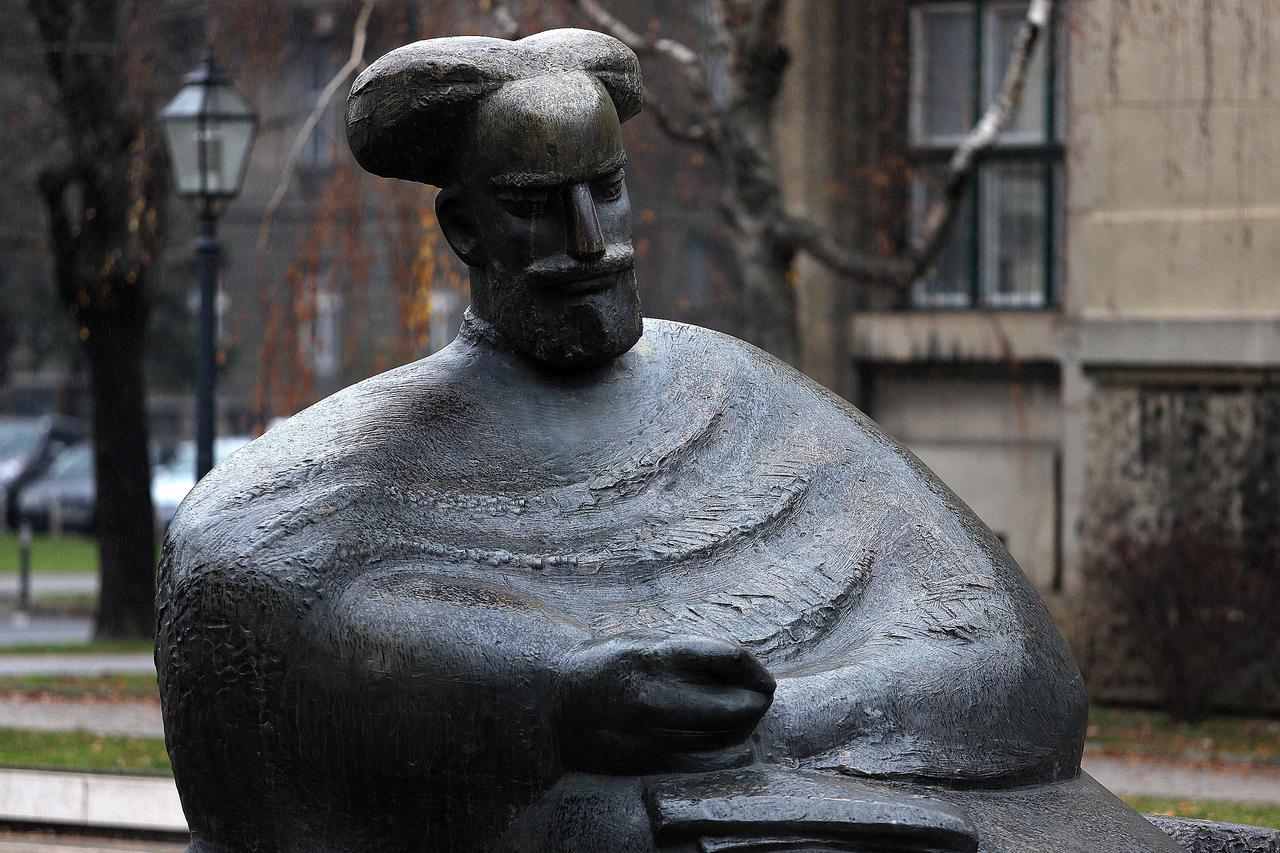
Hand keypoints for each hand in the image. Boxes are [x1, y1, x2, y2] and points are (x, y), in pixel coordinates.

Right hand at [554, 631, 775, 774]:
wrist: (556, 702)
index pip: (729, 657)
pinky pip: (705, 766)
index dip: (756, 670)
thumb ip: (693, 653)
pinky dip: (723, 756)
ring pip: (726, 741)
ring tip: (737, 721)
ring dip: (742, 731)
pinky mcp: (645, 764)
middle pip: (737, 707)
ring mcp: (648, 735)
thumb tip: (751, 674)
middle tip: (757, 700)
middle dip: (756, 703)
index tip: (763, 678)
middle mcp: (652, 696)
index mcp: (655, 655)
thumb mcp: (648, 642)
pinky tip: (724, 746)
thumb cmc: (613, 666)